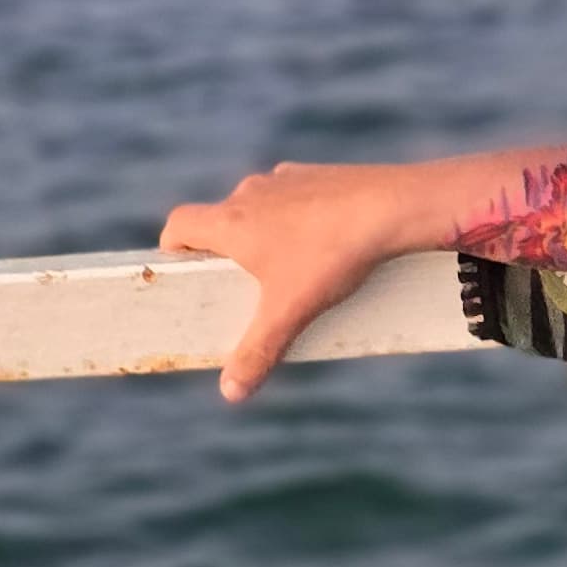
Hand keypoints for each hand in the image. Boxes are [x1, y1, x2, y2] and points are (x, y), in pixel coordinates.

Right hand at [159, 158, 450, 401]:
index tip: (183, 269)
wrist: (394, 207)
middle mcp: (251, 193)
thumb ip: (257, 352)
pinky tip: (326, 242)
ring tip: (291, 267)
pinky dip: (299, 217)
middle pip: (220, 218)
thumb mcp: (290, 311)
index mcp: (232, 221)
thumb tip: (231, 391)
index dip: (173, 247)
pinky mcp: (320, 174)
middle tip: (244, 283)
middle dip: (225, 249)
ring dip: (264, 231)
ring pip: (260, 206)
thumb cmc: (332, 255)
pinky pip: (296, 197)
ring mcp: (287, 179)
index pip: (179, 224)